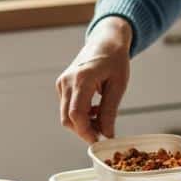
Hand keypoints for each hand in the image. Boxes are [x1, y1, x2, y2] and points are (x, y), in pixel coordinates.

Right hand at [56, 18, 132, 142]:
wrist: (106, 41)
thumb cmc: (115, 59)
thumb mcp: (118, 85)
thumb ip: (110, 111)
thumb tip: (107, 134)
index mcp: (82, 79)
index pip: (76, 114)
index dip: (86, 132)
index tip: (99, 140)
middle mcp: (67, 81)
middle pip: (68, 118)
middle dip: (84, 130)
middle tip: (103, 133)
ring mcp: (62, 82)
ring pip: (66, 114)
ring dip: (82, 123)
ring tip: (102, 119)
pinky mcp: (62, 84)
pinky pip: (67, 106)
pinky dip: (79, 114)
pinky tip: (95, 109)